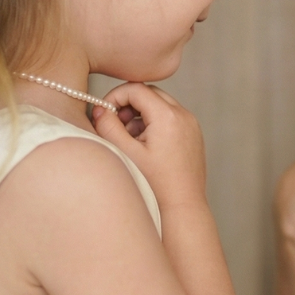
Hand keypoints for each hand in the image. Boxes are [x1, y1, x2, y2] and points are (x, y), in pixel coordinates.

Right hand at [92, 83, 205, 208]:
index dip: (115, 96)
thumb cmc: (155, 185)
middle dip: (129, 105)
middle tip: (116, 126)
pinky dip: (154, 123)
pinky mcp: (193, 134)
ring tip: (129, 140)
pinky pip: (171, 118)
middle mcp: (184, 115)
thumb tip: (100, 109)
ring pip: (160, 105)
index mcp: (168, 116)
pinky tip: (144, 146)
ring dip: (141, 115)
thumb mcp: (125, 153)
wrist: (183, 206)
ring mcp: (191, 125)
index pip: (136, 88)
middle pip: (150, 93)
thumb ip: (108, 126)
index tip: (104, 113)